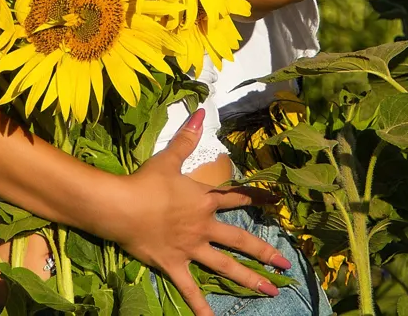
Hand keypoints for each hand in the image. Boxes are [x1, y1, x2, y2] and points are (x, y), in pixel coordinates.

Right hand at [94, 108, 293, 315]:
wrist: (121, 206)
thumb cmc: (145, 182)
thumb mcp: (168, 158)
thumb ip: (186, 138)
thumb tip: (201, 111)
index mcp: (204, 201)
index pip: (236, 199)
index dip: (256, 200)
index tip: (275, 205)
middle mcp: (204, 226)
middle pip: (240, 240)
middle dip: (266, 252)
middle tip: (286, 264)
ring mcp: (191, 249)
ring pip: (226, 267)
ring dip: (249, 279)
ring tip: (270, 291)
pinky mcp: (175, 265)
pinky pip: (191, 290)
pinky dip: (202, 307)